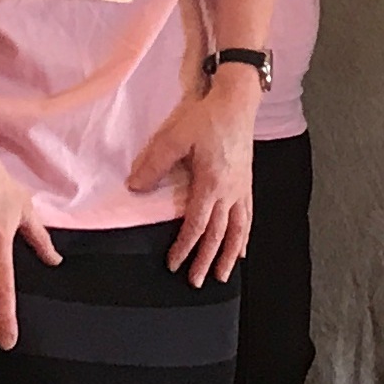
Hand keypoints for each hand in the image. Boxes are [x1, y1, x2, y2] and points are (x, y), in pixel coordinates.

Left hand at [134, 68, 261, 285]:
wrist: (237, 101)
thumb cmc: (207, 117)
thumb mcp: (175, 137)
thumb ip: (154, 164)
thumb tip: (135, 186)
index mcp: (211, 184)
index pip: (196, 226)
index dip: (184, 247)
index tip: (174, 265)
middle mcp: (230, 192)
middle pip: (219, 235)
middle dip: (206, 261)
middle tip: (196, 282)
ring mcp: (241, 189)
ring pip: (238, 231)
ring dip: (229, 255)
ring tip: (222, 275)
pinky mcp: (247, 182)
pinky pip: (248, 216)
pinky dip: (245, 236)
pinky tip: (243, 248)